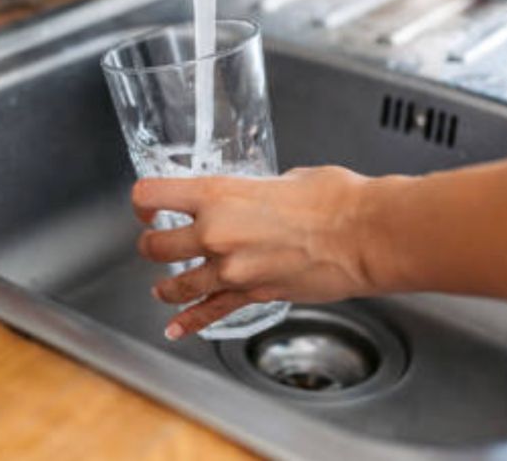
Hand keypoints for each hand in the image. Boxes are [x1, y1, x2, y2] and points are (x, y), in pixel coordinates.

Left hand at [133, 166, 379, 339]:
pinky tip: (176, 328)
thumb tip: (258, 196)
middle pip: (155, 245)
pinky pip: (211, 311)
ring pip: (176, 284)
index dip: (142, 200)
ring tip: (163, 286)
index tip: (145, 204)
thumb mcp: (284, 178)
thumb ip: (257, 191)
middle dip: (151, 244)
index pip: (153, 193)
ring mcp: (231, 269)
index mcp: (218, 194)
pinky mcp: (253, 295)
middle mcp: (215, 233)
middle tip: (154, 242)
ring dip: (166, 286)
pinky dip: (190, 323)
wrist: (363, 235)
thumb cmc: (335, 200)